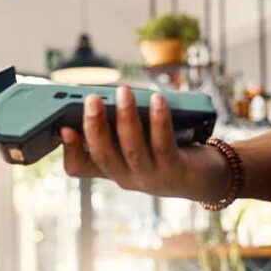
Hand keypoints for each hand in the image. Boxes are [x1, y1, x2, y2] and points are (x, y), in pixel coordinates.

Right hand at [60, 86, 228, 201]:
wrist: (206, 177)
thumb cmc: (167, 152)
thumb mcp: (138, 142)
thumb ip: (118, 127)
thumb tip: (107, 95)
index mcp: (112, 169)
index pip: (79, 167)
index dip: (69, 150)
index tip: (63, 128)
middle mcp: (127, 178)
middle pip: (103, 155)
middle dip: (95, 126)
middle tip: (91, 99)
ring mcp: (151, 178)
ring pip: (132, 149)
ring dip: (126, 118)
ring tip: (123, 92)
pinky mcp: (175, 172)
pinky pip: (164, 144)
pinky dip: (158, 120)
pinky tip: (157, 100)